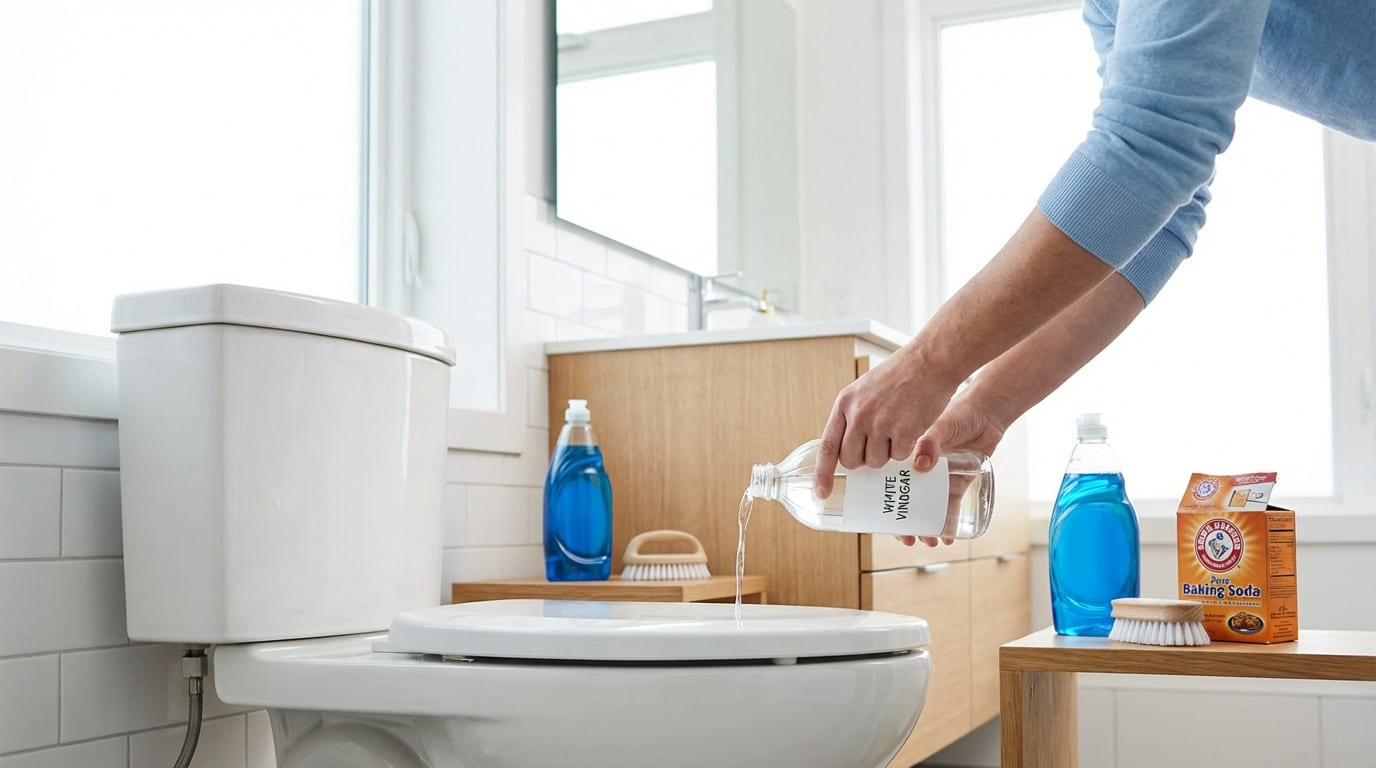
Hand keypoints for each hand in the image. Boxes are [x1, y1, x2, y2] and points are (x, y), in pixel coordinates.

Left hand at [812, 347, 961, 499]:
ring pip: (876, 462)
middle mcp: (859, 415)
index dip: (823, 473)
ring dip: (887, 454)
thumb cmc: (900, 375)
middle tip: (880, 444)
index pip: (828, 446)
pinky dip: (906, 450)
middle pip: (852, 461)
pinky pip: (899, 458)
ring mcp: (881, 424)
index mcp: (845, 404)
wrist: (930, 360)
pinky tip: (911, 427)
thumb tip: (850, 451)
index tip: (821, 493)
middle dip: (864, 460)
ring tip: (898, 428)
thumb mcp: (864, 390)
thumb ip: (853, 417)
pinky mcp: (905, 431)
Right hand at [897, 394, 1007, 546]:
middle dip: (905, 526)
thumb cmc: (957, 413)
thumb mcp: (940, 425)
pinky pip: (951, 508)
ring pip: (927, 511)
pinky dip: (949, 524)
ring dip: (927, 529)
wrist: (986, 413)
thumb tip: (921, 464)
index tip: (882, 522)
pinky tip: (949, 538)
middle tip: (909, 540)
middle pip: (905, 504)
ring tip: (930, 542)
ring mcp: (939, 481)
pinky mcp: (958, 484)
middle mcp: (919, 472)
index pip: (886, 484)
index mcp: (905, 458)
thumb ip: (930, 441)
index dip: (882, 504)